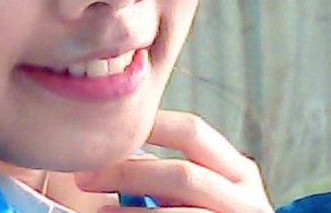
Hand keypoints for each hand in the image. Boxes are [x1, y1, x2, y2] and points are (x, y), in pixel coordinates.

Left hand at [75, 110, 273, 212]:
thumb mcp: (189, 194)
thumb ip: (162, 172)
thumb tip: (106, 149)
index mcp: (237, 171)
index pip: (191, 131)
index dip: (148, 125)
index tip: (105, 129)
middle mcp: (246, 197)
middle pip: (182, 173)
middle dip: (128, 173)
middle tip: (83, 177)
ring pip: (181, 209)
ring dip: (132, 210)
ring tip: (97, 210)